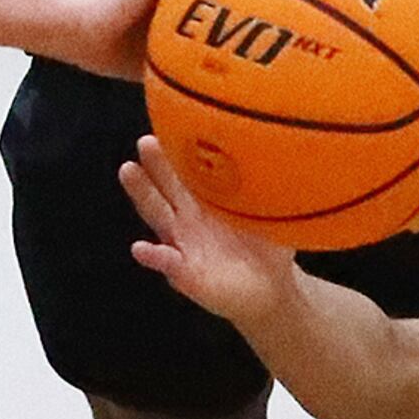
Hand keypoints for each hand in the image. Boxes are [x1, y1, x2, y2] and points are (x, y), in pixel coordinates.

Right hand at [118, 132, 304, 333]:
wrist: (271, 292)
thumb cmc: (268, 248)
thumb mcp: (273, 215)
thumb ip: (272, 190)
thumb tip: (289, 151)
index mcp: (206, 201)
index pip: (188, 171)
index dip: (180, 151)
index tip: (172, 126)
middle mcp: (188, 218)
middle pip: (166, 186)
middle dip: (154, 163)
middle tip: (146, 141)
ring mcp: (183, 244)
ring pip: (158, 215)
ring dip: (142, 193)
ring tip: (128, 170)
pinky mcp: (185, 274)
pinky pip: (167, 262)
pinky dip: (153, 256)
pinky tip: (140, 248)